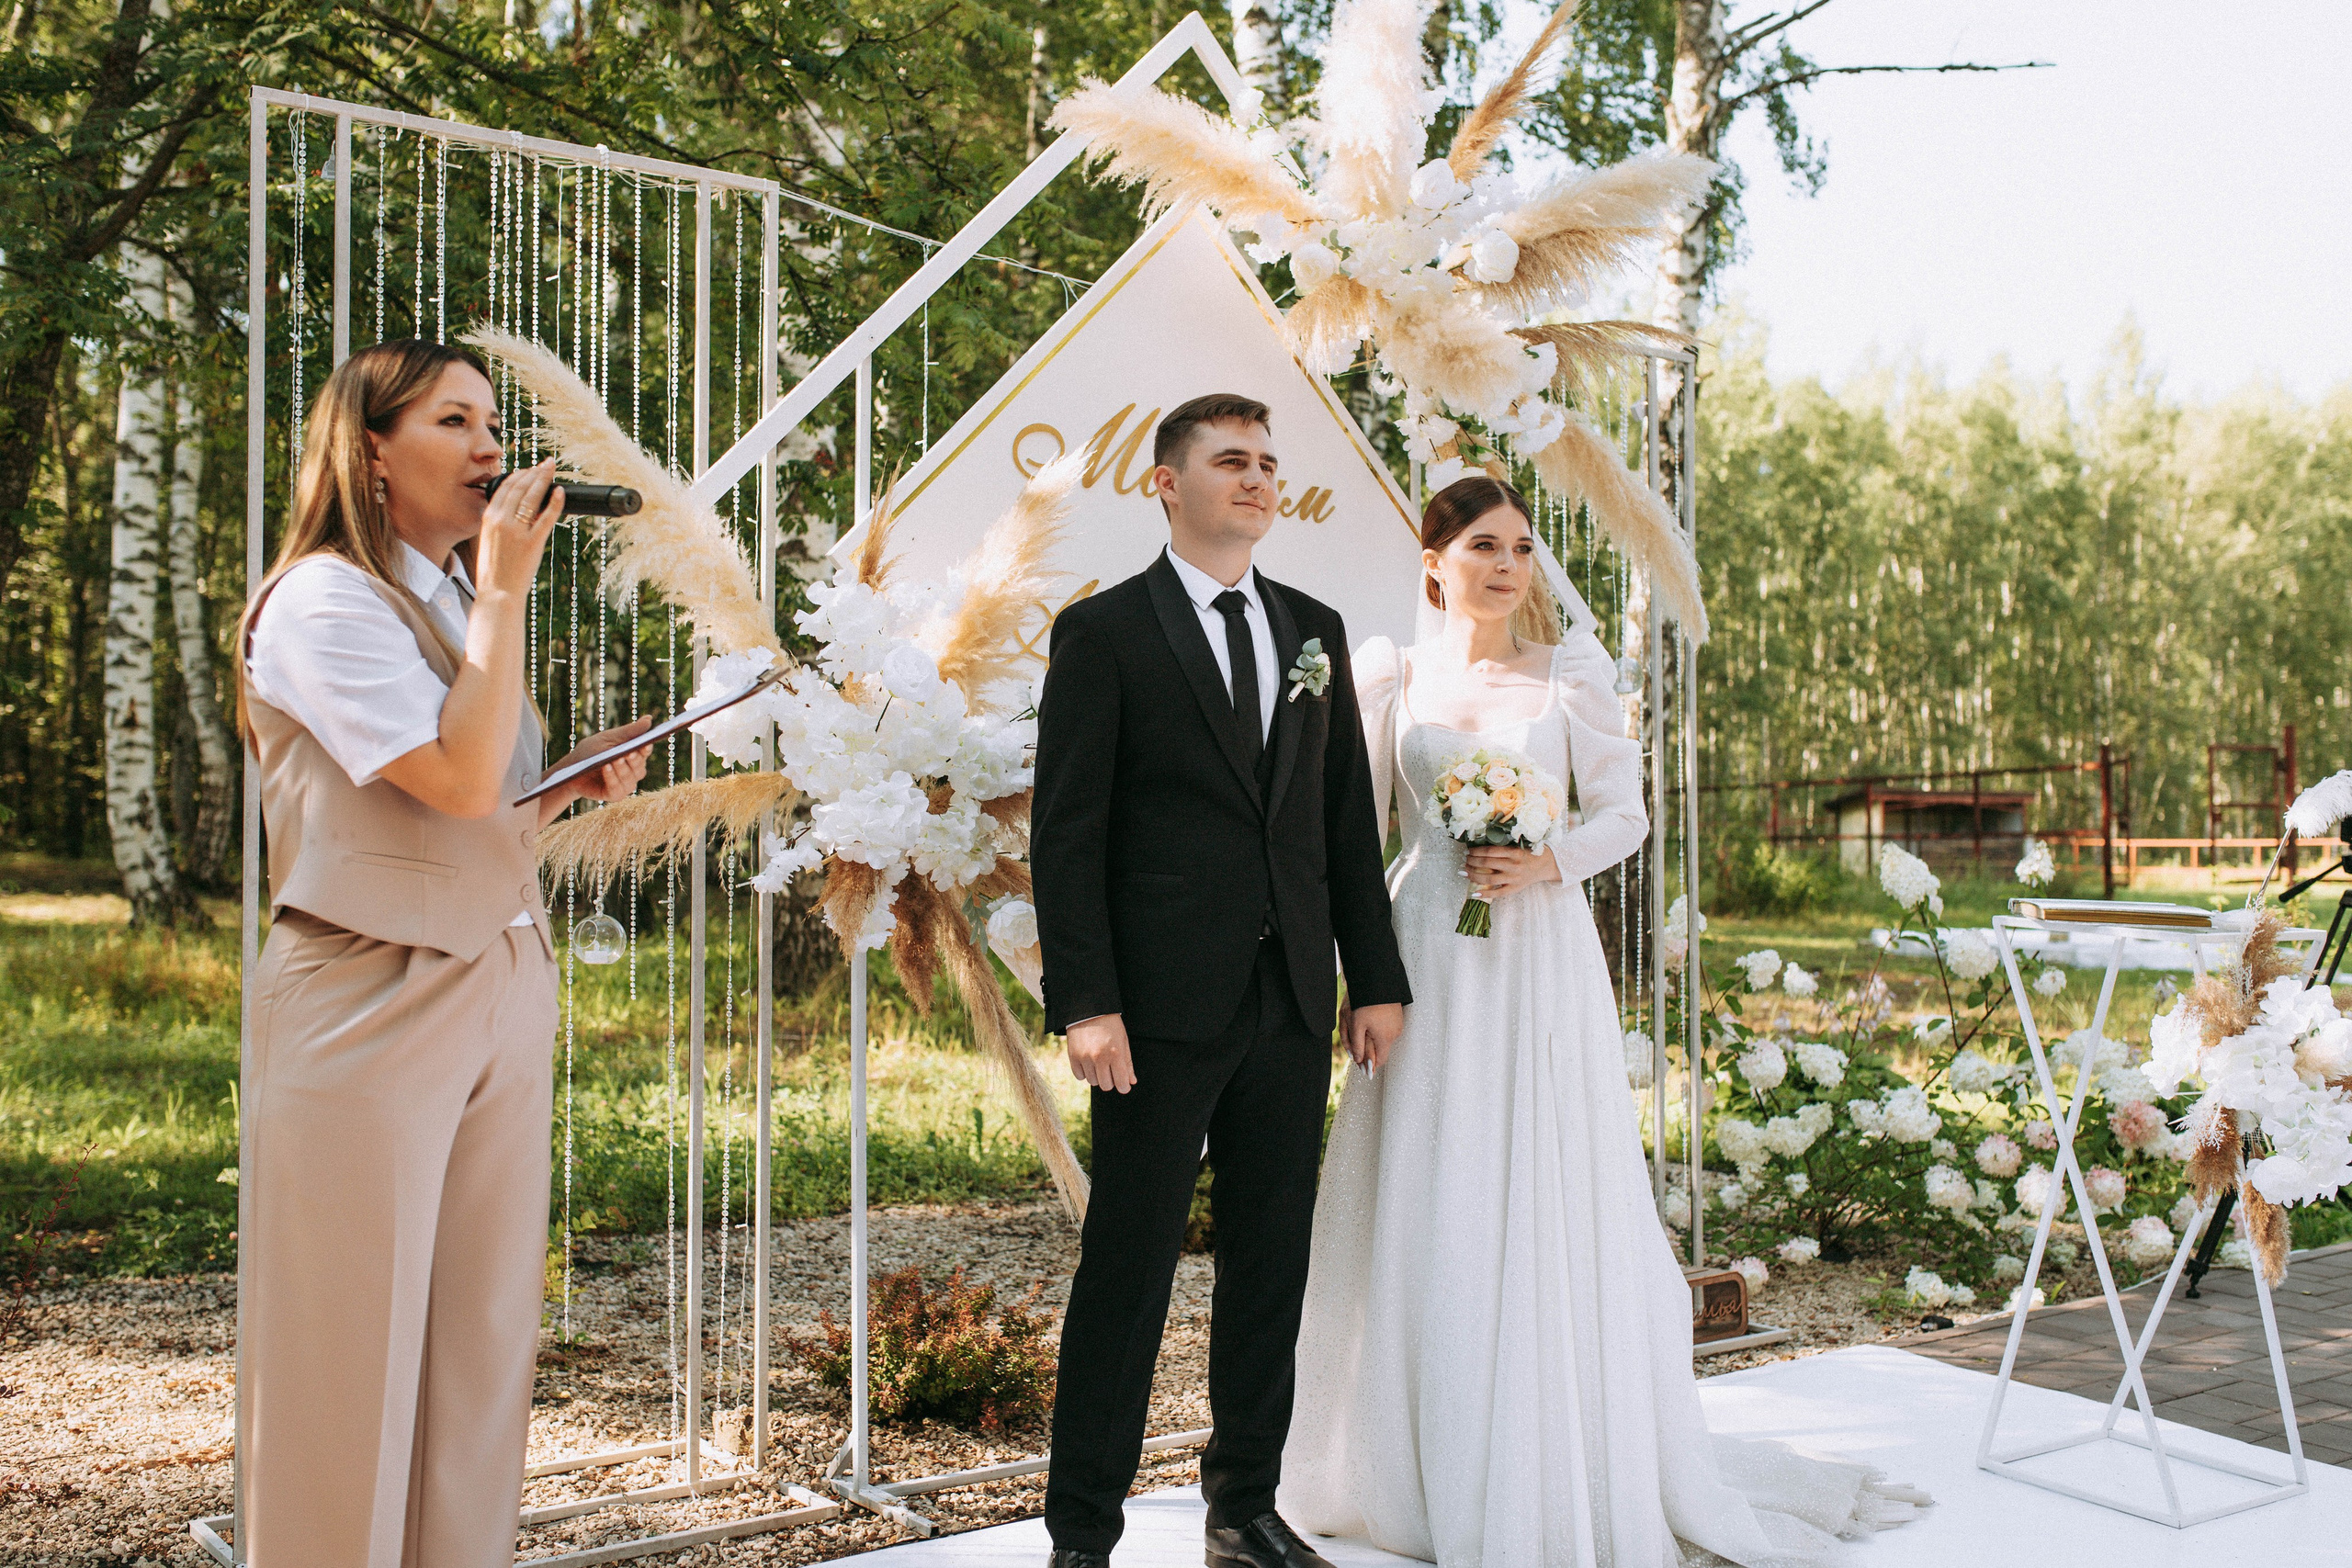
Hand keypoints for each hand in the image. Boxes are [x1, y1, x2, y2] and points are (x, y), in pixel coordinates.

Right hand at [474, 457, 564, 600]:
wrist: (497, 592)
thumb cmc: (495, 568)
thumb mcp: (489, 538)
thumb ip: (500, 521)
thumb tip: (519, 508)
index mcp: (489, 517)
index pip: (505, 487)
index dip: (520, 474)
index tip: (531, 469)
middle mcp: (501, 520)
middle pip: (520, 487)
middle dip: (535, 472)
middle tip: (547, 464)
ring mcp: (517, 531)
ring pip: (532, 497)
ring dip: (544, 480)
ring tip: (553, 470)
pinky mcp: (532, 542)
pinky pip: (546, 517)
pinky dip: (555, 502)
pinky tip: (561, 492)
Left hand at [536, 715, 654, 826]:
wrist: (571, 769)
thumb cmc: (590, 752)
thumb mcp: (608, 738)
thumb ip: (629, 731)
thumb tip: (650, 718)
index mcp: (633, 756)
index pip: (644, 752)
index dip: (646, 749)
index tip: (645, 743)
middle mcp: (632, 772)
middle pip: (639, 767)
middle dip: (634, 760)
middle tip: (628, 752)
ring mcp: (625, 785)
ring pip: (630, 779)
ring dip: (622, 769)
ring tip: (614, 759)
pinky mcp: (614, 795)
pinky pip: (618, 789)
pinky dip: (612, 778)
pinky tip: (606, 768)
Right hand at [1066, 1013, 1135, 1092]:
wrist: (1089, 1009)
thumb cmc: (1110, 1025)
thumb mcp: (1123, 1041)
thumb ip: (1127, 1063)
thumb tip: (1131, 1082)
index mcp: (1115, 1054)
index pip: (1121, 1083)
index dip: (1124, 1087)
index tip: (1124, 1085)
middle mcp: (1099, 1057)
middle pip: (1106, 1085)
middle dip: (1110, 1081)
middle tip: (1110, 1070)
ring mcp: (1084, 1057)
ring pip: (1092, 1082)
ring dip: (1097, 1075)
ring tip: (1098, 1062)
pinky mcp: (1073, 1056)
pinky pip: (1079, 1076)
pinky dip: (1085, 1072)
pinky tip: (1088, 1062)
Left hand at [1346, 1002, 1402, 1072]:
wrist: (1376, 979)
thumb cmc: (1364, 1002)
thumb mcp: (1355, 1025)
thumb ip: (1357, 1046)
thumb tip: (1358, 1061)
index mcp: (1385, 1038)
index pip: (1379, 1061)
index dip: (1369, 1064)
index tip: (1360, 1066)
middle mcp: (1395, 1033)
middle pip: (1381, 1049)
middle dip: (1368, 1049)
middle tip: (1354, 1042)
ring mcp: (1398, 1023)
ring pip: (1383, 1038)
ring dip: (1372, 1036)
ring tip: (1359, 1024)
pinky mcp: (1397, 1015)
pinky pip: (1386, 1028)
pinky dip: (1377, 1028)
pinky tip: (1368, 1018)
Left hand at [1463, 844, 1559, 901]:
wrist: (1546, 865)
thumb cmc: (1529, 853)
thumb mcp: (1517, 846)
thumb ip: (1502, 848)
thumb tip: (1479, 848)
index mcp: (1514, 852)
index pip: (1490, 851)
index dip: (1476, 851)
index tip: (1468, 851)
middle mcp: (1514, 865)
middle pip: (1487, 863)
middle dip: (1472, 861)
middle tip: (1465, 859)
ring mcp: (1514, 878)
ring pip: (1489, 878)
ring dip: (1474, 875)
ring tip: (1465, 871)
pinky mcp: (1515, 889)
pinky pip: (1498, 893)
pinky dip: (1485, 894)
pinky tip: (1474, 893)